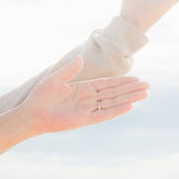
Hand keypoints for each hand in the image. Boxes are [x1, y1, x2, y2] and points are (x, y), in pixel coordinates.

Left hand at [22, 57, 149, 133]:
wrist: (31, 114)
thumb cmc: (40, 96)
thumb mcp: (56, 79)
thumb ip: (70, 70)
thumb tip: (82, 58)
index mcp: (82, 89)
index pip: (107, 84)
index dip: (121, 82)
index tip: (137, 79)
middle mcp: (87, 99)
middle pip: (113, 93)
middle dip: (130, 89)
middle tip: (147, 86)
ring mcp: (86, 110)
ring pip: (111, 103)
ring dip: (127, 99)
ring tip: (143, 94)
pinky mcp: (83, 120)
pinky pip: (103, 115)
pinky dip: (115, 111)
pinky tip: (128, 106)